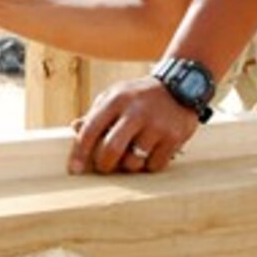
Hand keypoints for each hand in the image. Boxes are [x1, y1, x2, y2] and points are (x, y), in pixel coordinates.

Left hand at [69, 76, 199, 174]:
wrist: (181, 85)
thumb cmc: (140, 96)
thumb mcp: (117, 96)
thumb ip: (96, 113)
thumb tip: (75, 128)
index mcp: (117, 99)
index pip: (91, 130)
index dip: (79, 153)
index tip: (74, 170)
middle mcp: (137, 111)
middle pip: (111, 150)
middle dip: (104, 165)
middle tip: (106, 166)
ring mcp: (157, 124)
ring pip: (133, 162)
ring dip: (129, 165)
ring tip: (133, 153)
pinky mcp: (174, 136)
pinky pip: (154, 166)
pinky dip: (149, 165)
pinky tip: (152, 151)